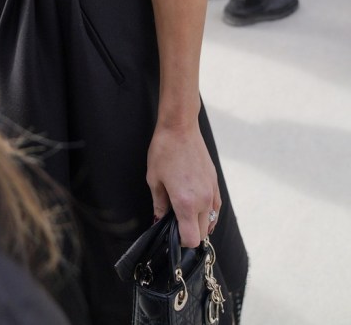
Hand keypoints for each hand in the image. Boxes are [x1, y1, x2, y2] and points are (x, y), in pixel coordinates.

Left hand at [147, 121, 220, 248]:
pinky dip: (207, 213)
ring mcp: (211, 192)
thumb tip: (159, 222)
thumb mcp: (154, 179)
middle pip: (202, 234)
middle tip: (174, 224)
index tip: (170, 234)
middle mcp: (203, 201)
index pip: (191, 239)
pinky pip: (215, 208)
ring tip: (184, 214)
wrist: (180, 128)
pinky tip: (196, 207)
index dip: (180, 242)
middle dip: (189, 234)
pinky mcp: (215, 183)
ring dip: (199, 224)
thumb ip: (159, 205)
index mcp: (186, 202)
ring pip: (211, 222)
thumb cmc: (164, 150)